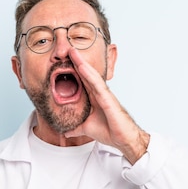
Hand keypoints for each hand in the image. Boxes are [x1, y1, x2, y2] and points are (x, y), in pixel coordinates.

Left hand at [65, 47, 149, 163]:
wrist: (124, 140)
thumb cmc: (110, 131)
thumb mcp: (87, 128)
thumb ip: (76, 128)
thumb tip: (66, 131)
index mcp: (94, 98)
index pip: (82, 80)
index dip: (74, 70)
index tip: (64, 59)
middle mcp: (100, 93)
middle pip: (86, 74)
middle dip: (77, 61)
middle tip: (67, 48)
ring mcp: (105, 95)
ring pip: (91, 75)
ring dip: (82, 63)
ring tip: (72, 52)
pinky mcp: (109, 99)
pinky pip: (97, 85)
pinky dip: (89, 75)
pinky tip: (81, 67)